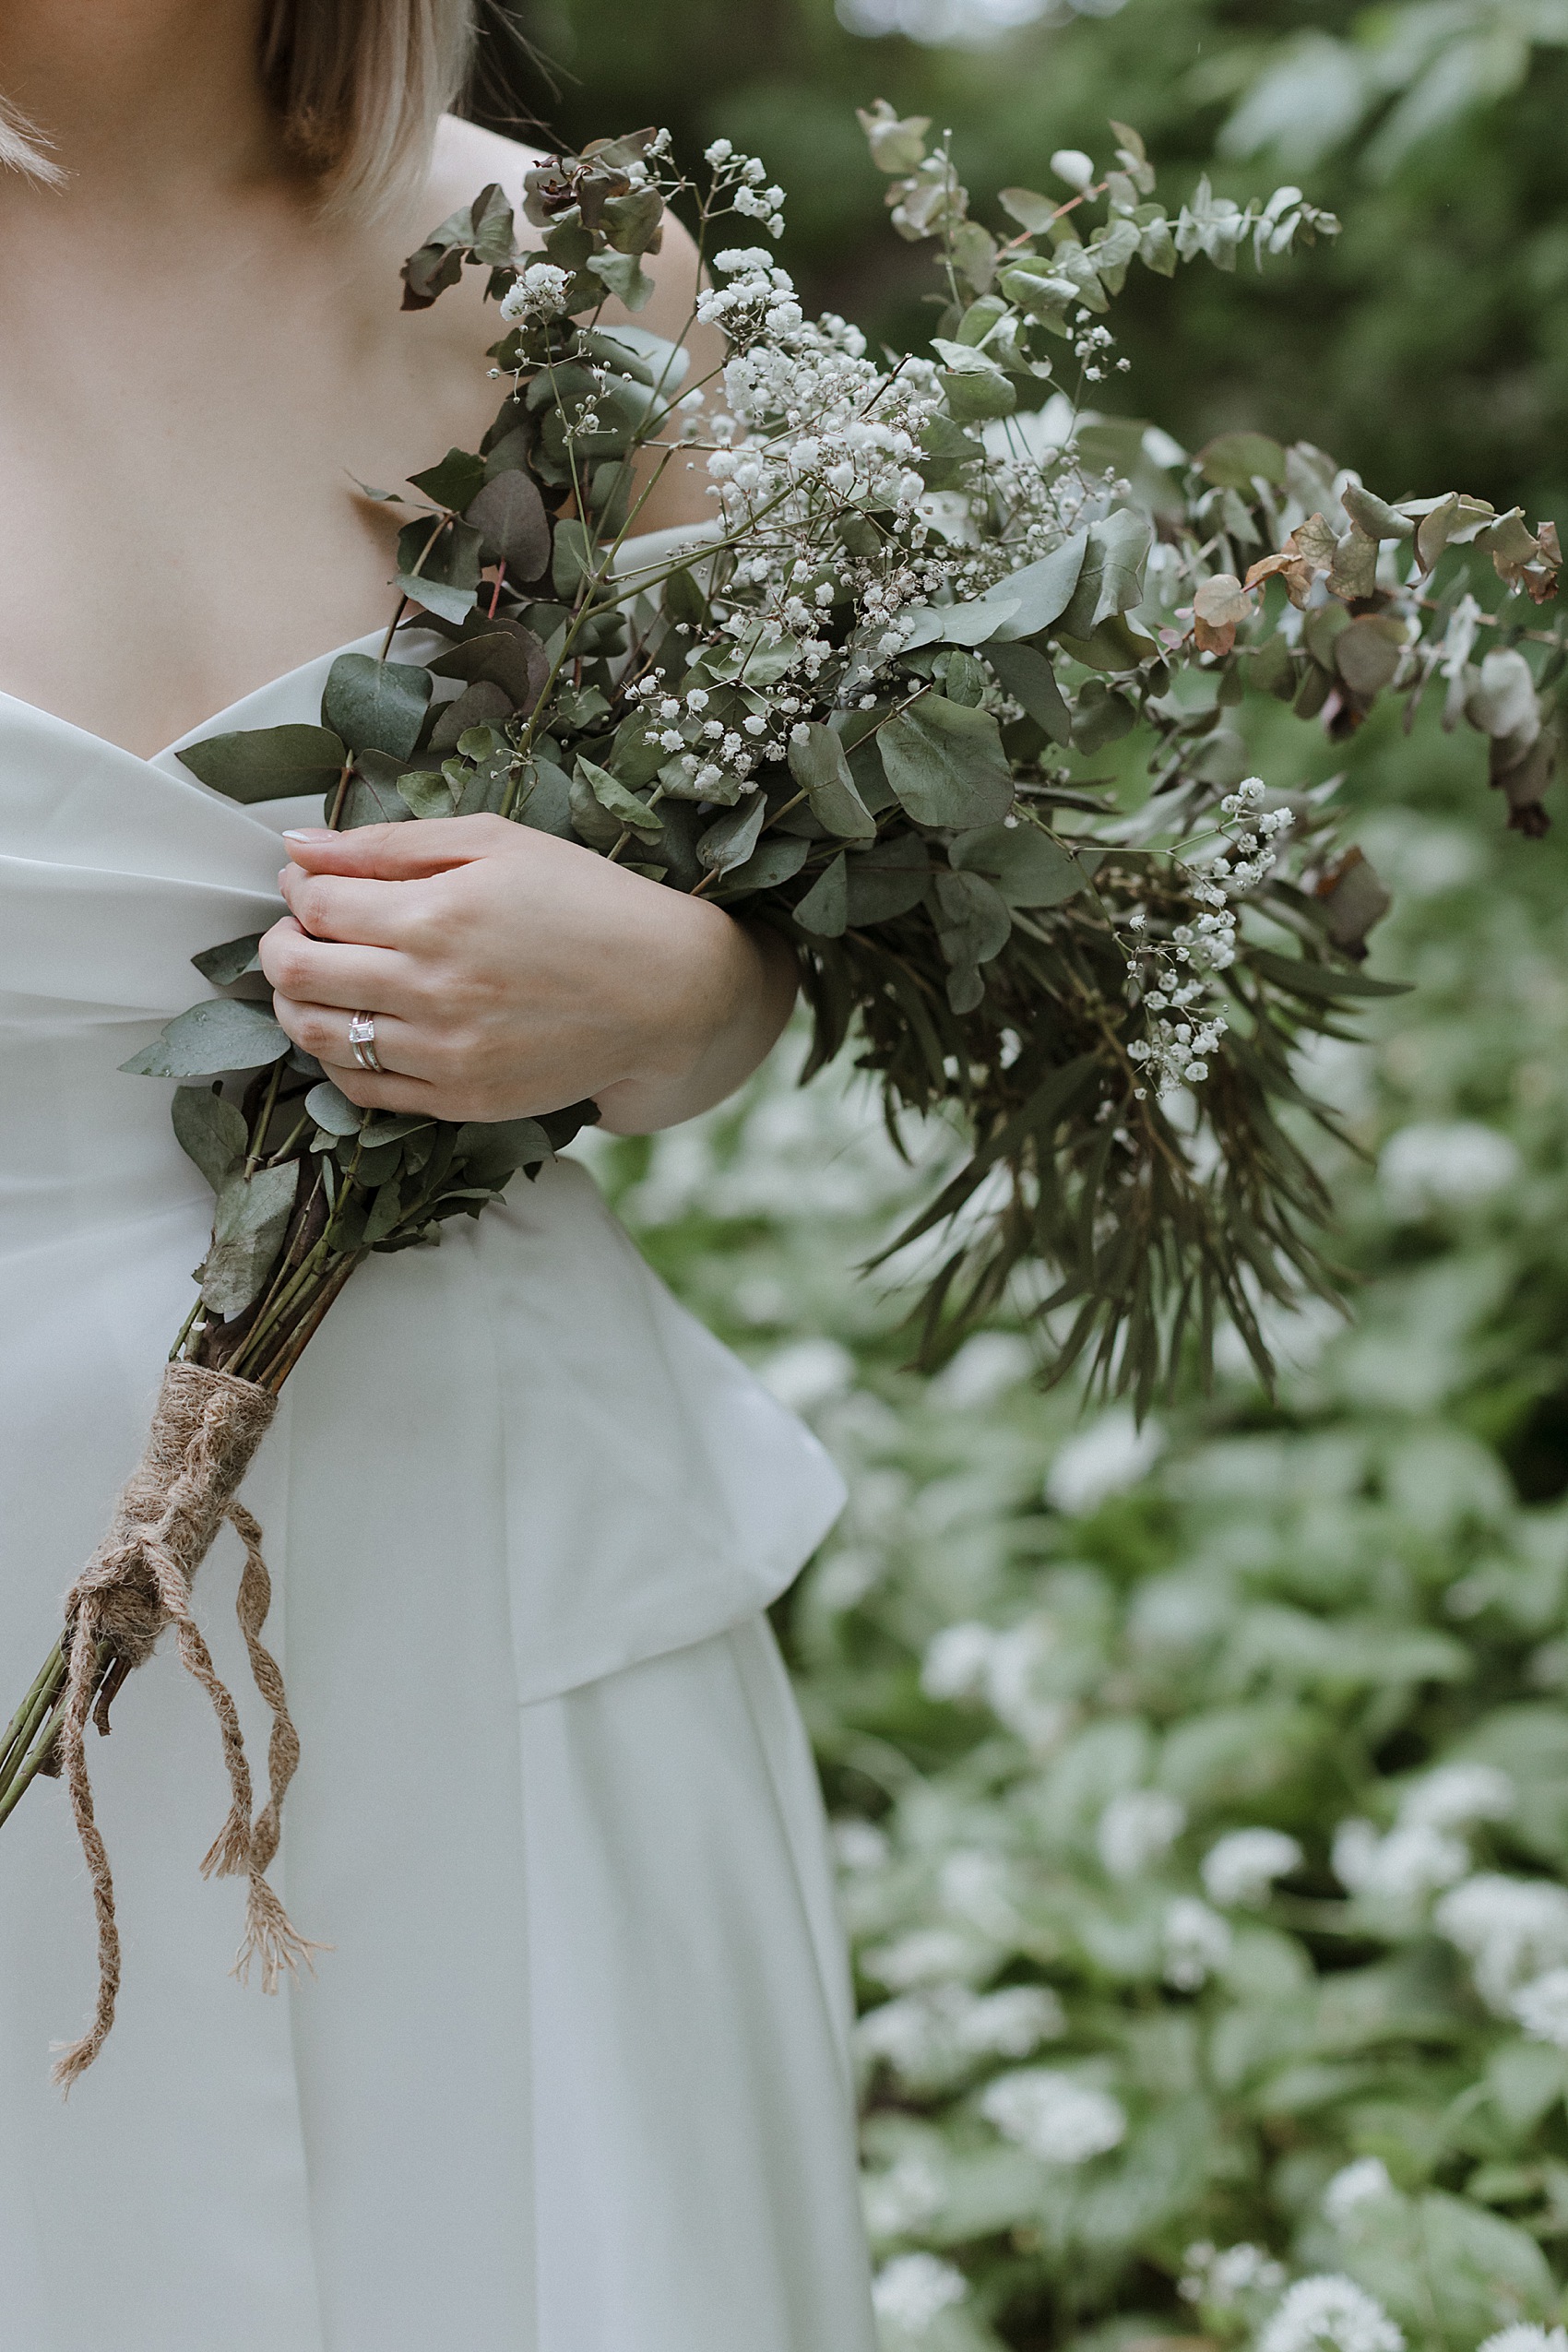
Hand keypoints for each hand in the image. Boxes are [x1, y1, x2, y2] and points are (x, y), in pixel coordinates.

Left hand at [259, 816, 796, 1133]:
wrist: (665, 991)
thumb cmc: (584, 902)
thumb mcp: (496, 843)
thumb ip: (390, 844)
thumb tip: (297, 848)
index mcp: (437, 915)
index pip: (313, 904)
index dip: (297, 889)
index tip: (310, 884)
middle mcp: (431, 989)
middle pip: (296, 973)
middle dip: (280, 946)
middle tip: (300, 932)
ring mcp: (443, 1054)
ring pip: (316, 1036)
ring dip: (296, 1004)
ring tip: (322, 981)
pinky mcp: (460, 1100)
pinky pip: (361, 1090)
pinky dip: (337, 1058)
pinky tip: (359, 1028)